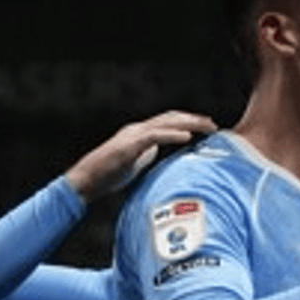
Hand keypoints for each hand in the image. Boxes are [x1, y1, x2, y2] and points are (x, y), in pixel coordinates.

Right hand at [66, 110, 216, 200]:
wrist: (86, 181)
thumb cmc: (108, 175)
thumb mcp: (134, 164)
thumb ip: (147, 157)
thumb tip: (159, 158)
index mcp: (140, 134)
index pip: (168, 123)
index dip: (187, 122)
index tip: (205, 126)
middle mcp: (137, 130)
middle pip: (171, 118)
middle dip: (193, 119)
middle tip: (213, 124)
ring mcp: (133, 135)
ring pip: (166, 123)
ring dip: (189, 124)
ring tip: (207, 127)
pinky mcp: (129, 146)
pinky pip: (154, 136)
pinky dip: (172, 135)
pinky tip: (187, 137)